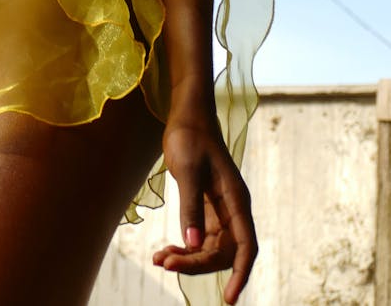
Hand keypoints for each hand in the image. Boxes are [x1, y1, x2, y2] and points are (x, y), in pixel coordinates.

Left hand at [152, 118, 256, 304]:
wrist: (187, 117)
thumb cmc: (190, 137)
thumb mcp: (188, 170)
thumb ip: (191, 207)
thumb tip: (193, 244)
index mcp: (237, 201)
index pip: (246, 246)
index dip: (240, 274)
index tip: (228, 298)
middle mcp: (232, 210)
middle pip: (223, 252)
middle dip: (197, 264)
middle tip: (165, 262)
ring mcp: (220, 211)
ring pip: (209, 249)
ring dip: (187, 258)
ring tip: (159, 258)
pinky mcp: (206, 209)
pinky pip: (199, 238)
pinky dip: (183, 247)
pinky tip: (163, 250)